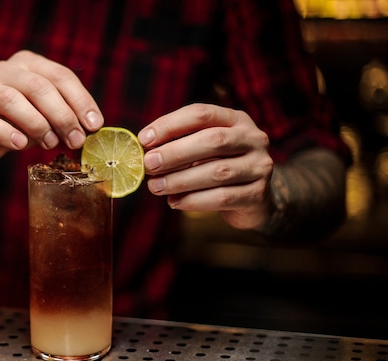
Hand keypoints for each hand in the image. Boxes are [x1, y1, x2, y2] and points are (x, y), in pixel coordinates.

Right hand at [0, 50, 103, 164]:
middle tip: (76, 140)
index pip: (61, 76)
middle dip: (62, 116)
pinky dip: (6, 134)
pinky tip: (20, 145)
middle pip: (39, 87)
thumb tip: (89, 129)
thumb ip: (65, 116)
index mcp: (31, 63)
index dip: (81, 101)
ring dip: (37, 125)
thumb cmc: (21, 122)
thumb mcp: (47, 115)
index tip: (94, 126)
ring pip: (12, 100)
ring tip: (50, 143)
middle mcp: (6, 69)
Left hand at [138, 103, 273, 229]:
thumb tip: (144, 153)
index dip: (170, 124)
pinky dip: (194, 200)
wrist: (254, 201)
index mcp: (235, 119)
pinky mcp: (258, 194)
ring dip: (180, 180)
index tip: (144, 139)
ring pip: (217, 172)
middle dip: (175, 153)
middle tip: (148, 165)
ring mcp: (259, 166)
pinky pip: (222, 197)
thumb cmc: (217, 168)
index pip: (202, 114)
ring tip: (155, 187)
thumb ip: (179, 147)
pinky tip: (174, 202)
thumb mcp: (202, 151)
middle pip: (213, 141)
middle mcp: (253, 138)